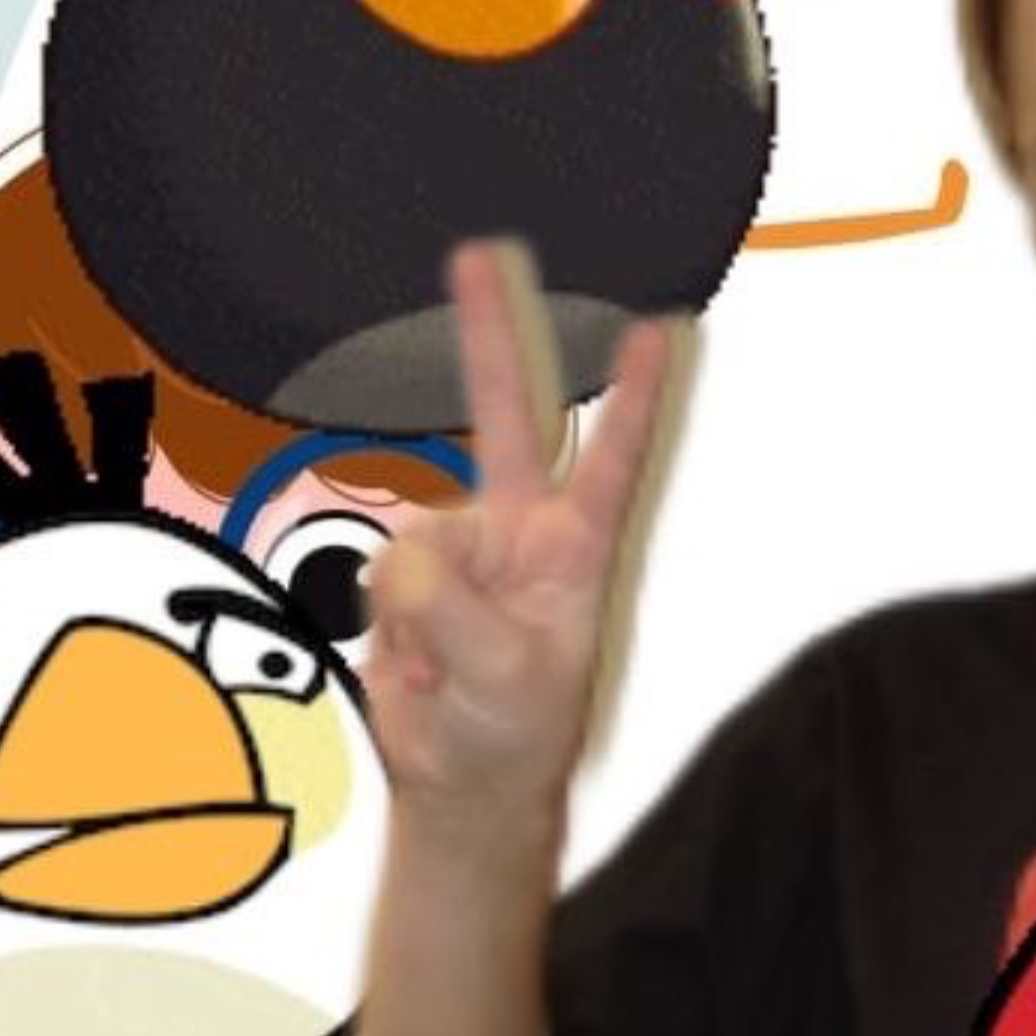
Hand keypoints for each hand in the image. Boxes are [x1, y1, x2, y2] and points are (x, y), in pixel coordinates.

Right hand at [364, 241, 677, 829]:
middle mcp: (521, 532)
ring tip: (445, 670)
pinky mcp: (412, 577)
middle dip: (488, 334)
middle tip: (475, 251)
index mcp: (574, 552)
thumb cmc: (514, 735)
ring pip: (413, 538)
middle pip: (505, 416)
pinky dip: (390, 629)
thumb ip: (453, 611)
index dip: (629, 401)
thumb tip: (405, 555)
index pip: (611, 462)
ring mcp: (462, 550)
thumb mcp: (502, 679)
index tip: (655, 334)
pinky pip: (379, 578)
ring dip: (416, 612)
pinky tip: (418, 666)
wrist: (463, 784)